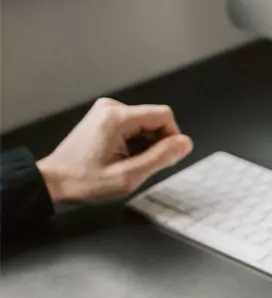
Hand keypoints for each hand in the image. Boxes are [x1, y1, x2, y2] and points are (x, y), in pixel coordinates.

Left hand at [36, 98, 193, 204]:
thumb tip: (186, 143)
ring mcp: (105, 111)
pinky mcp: (102, 117)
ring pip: (145, 124)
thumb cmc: (86, 182)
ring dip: (145, 145)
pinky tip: (120, 158)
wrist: (52, 183)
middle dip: (156, 144)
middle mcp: (111, 107)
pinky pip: (133, 126)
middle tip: (140, 166)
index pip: (164, 116)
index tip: (162, 160)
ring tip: (127, 164)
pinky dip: (134, 143)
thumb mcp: (129, 176)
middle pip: (154, 119)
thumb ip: (161, 158)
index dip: (172, 138)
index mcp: (117, 117)